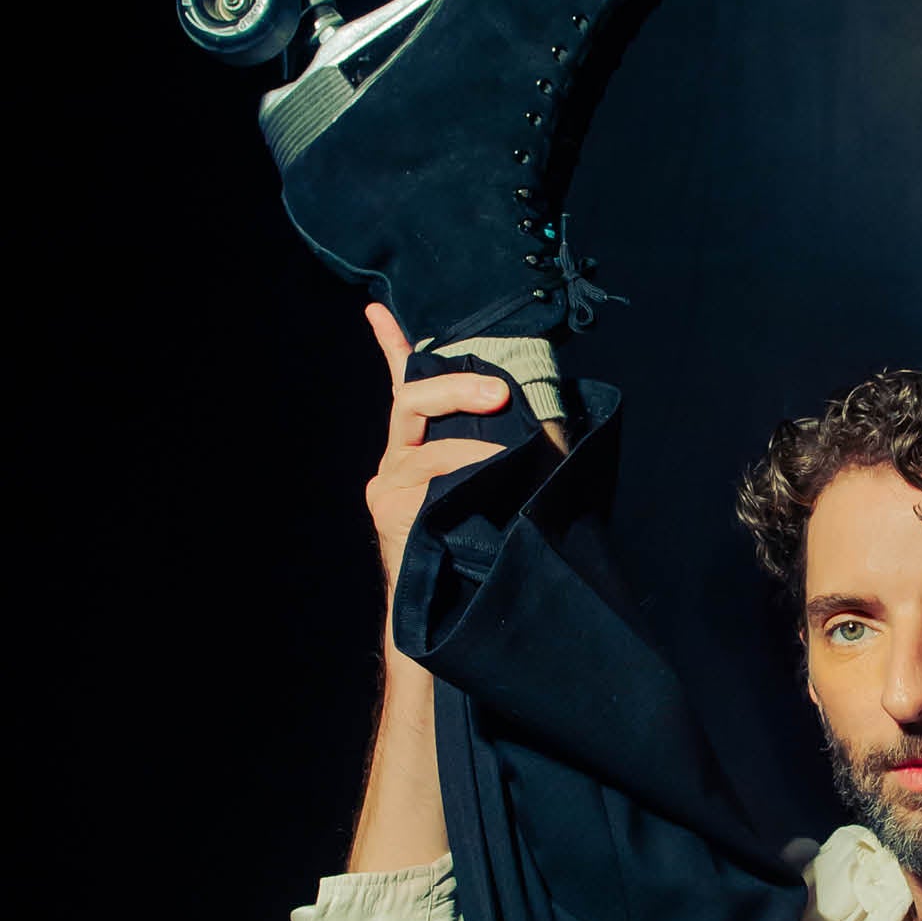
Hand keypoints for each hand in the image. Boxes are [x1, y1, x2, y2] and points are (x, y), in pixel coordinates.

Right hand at [363, 302, 524, 593]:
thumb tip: (546, 424)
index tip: (375, 308)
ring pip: (431, 447)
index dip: (390, 344)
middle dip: (457, 389)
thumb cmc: (483, 546)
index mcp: (418, 447)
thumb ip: (501, 451)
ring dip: (478, 452)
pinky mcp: (389, 510)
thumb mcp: (495, 485)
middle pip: (412, 400)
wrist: (454, 611)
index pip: (402, 385)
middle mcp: (396, 460)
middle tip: (500, 395)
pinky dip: (464, 476)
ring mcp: (388, 485)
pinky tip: (482, 484)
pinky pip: (431, 478)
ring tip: (511, 465)